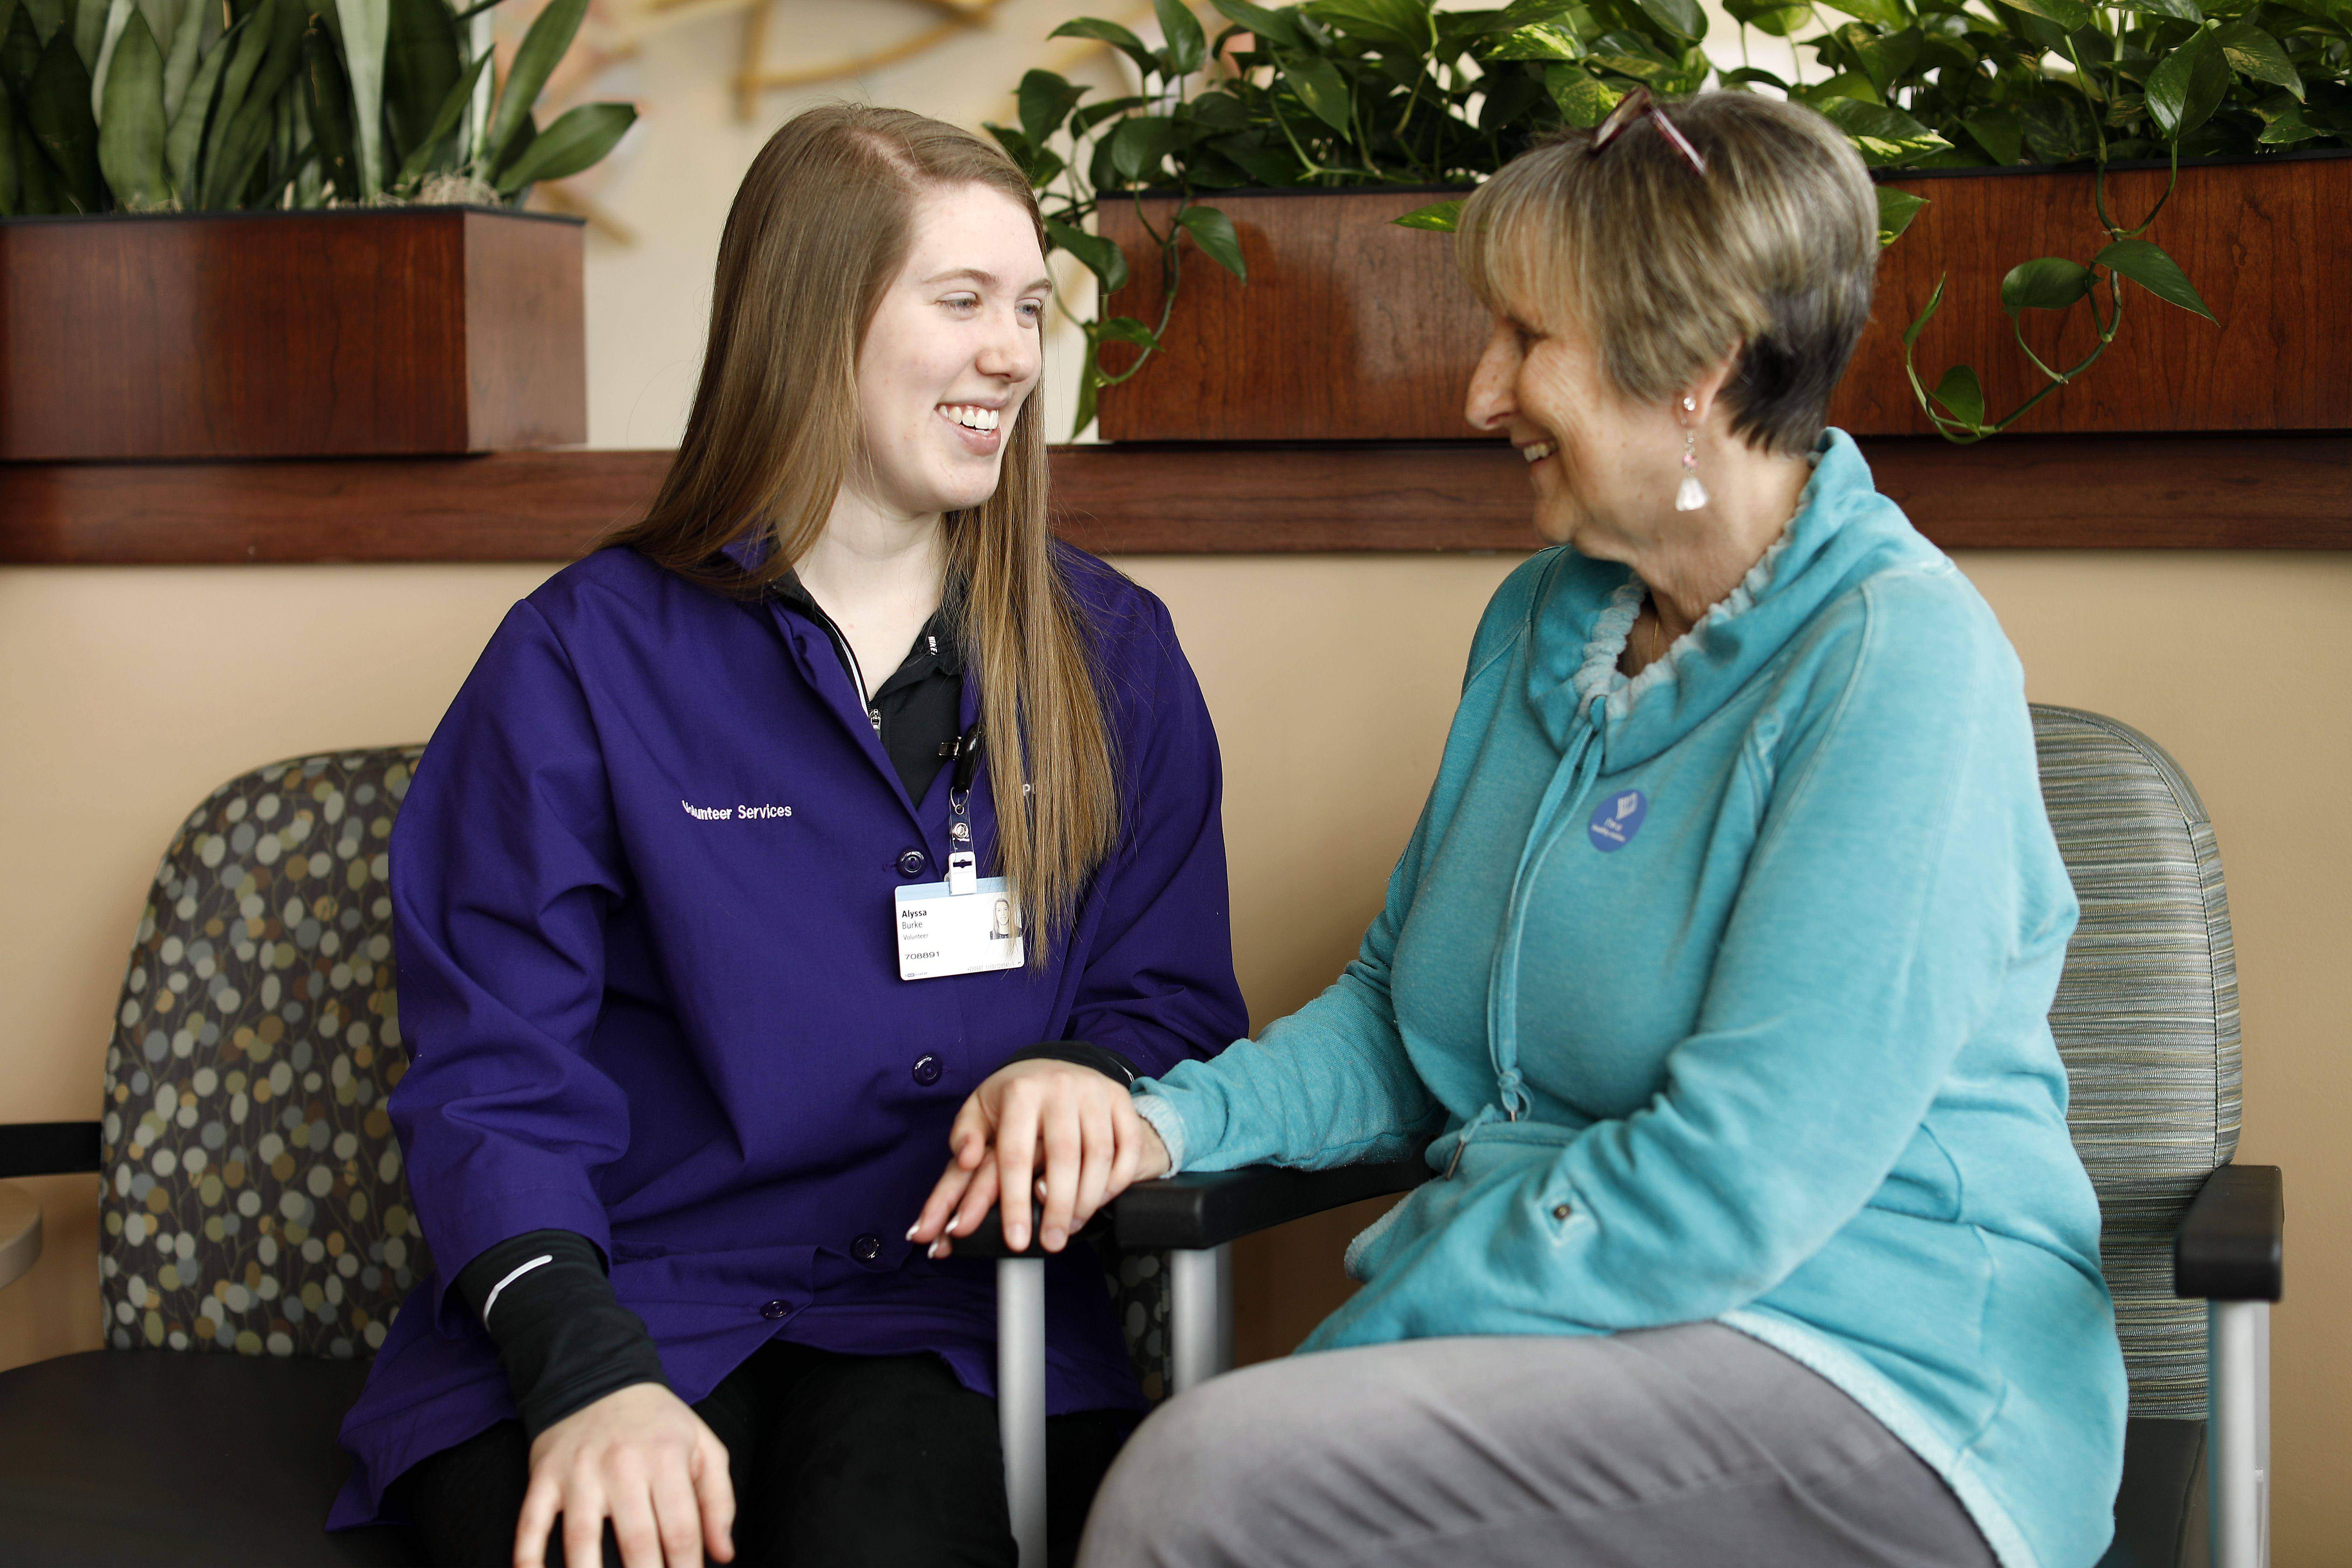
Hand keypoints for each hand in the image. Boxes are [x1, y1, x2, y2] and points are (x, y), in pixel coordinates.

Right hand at [514, 1382, 733, 1567]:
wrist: (597, 1374)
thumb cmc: (658, 1423)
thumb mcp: (702, 1446)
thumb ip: (719, 1500)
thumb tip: (723, 1555)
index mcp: (667, 1461)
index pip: (681, 1530)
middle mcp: (623, 1468)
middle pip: (637, 1542)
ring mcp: (579, 1474)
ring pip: (581, 1539)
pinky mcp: (544, 1477)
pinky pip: (530, 1523)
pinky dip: (527, 1557)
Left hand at [909, 1060, 1171, 1254]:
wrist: (1052, 1068)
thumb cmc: (1011, 1100)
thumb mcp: (978, 1112)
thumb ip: (964, 1138)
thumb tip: (967, 1160)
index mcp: (1020, 1091)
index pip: (1016, 1154)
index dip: (1015, 1202)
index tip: (1016, 1241)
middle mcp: (1060, 1086)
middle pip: (1063, 1157)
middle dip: (1058, 1209)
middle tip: (1051, 1244)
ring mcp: (1095, 1091)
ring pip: (1099, 1155)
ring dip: (1088, 1200)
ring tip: (1071, 1228)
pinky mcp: (1120, 1099)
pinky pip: (1127, 1146)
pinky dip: (1117, 1180)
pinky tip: (1099, 1201)